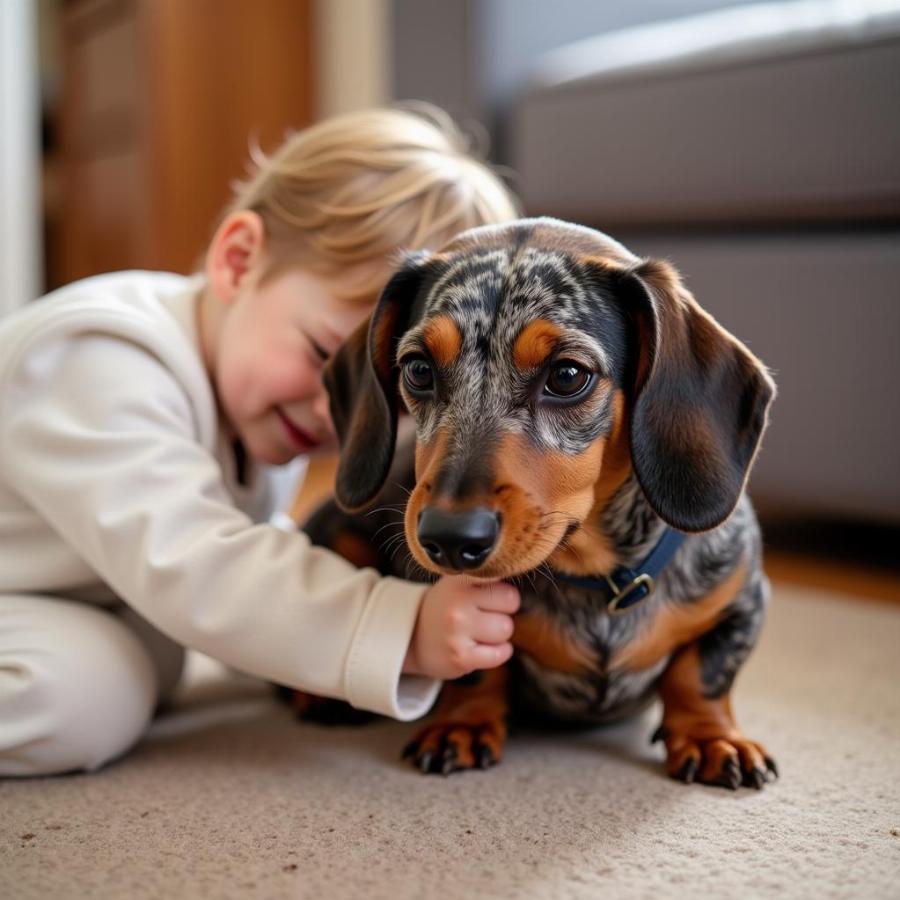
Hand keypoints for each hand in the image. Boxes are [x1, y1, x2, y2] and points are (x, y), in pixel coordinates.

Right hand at [402, 575, 519, 679]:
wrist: (412, 639)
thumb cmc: (444, 608)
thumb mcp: (456, 584)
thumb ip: (484, 578)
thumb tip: (518, 572)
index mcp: (458, 581)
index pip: (501, 577)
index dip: (502, 591)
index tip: (490, 597)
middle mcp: (457, 603)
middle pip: (511, 602)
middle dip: (503, 611)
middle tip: (485, 616)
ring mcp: (458, 631)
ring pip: (506, 629)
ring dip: (498, 634)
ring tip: (479, 633)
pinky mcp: (461, 657)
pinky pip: (501, 653)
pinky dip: (498, 652)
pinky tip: (483, 648)